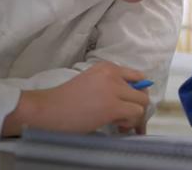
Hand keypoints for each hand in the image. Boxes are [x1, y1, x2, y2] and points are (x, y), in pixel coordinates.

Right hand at [1, 61, 149, 136]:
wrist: (48, 109)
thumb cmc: (66, 99)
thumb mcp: (91, 82)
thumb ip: (111, 85)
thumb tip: (130, 99)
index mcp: (107, 67)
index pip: (137, 77)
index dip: (137, 93)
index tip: (131, 104)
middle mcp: (113, 74)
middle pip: (142, 91)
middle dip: (138, 106)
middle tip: (125, 118)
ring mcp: (114, 89)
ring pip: (142, 103)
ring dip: (134, 116)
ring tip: (119, 123)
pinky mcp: (113, 106)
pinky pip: (136, 113)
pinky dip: (130, 122)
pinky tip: (116, 125)